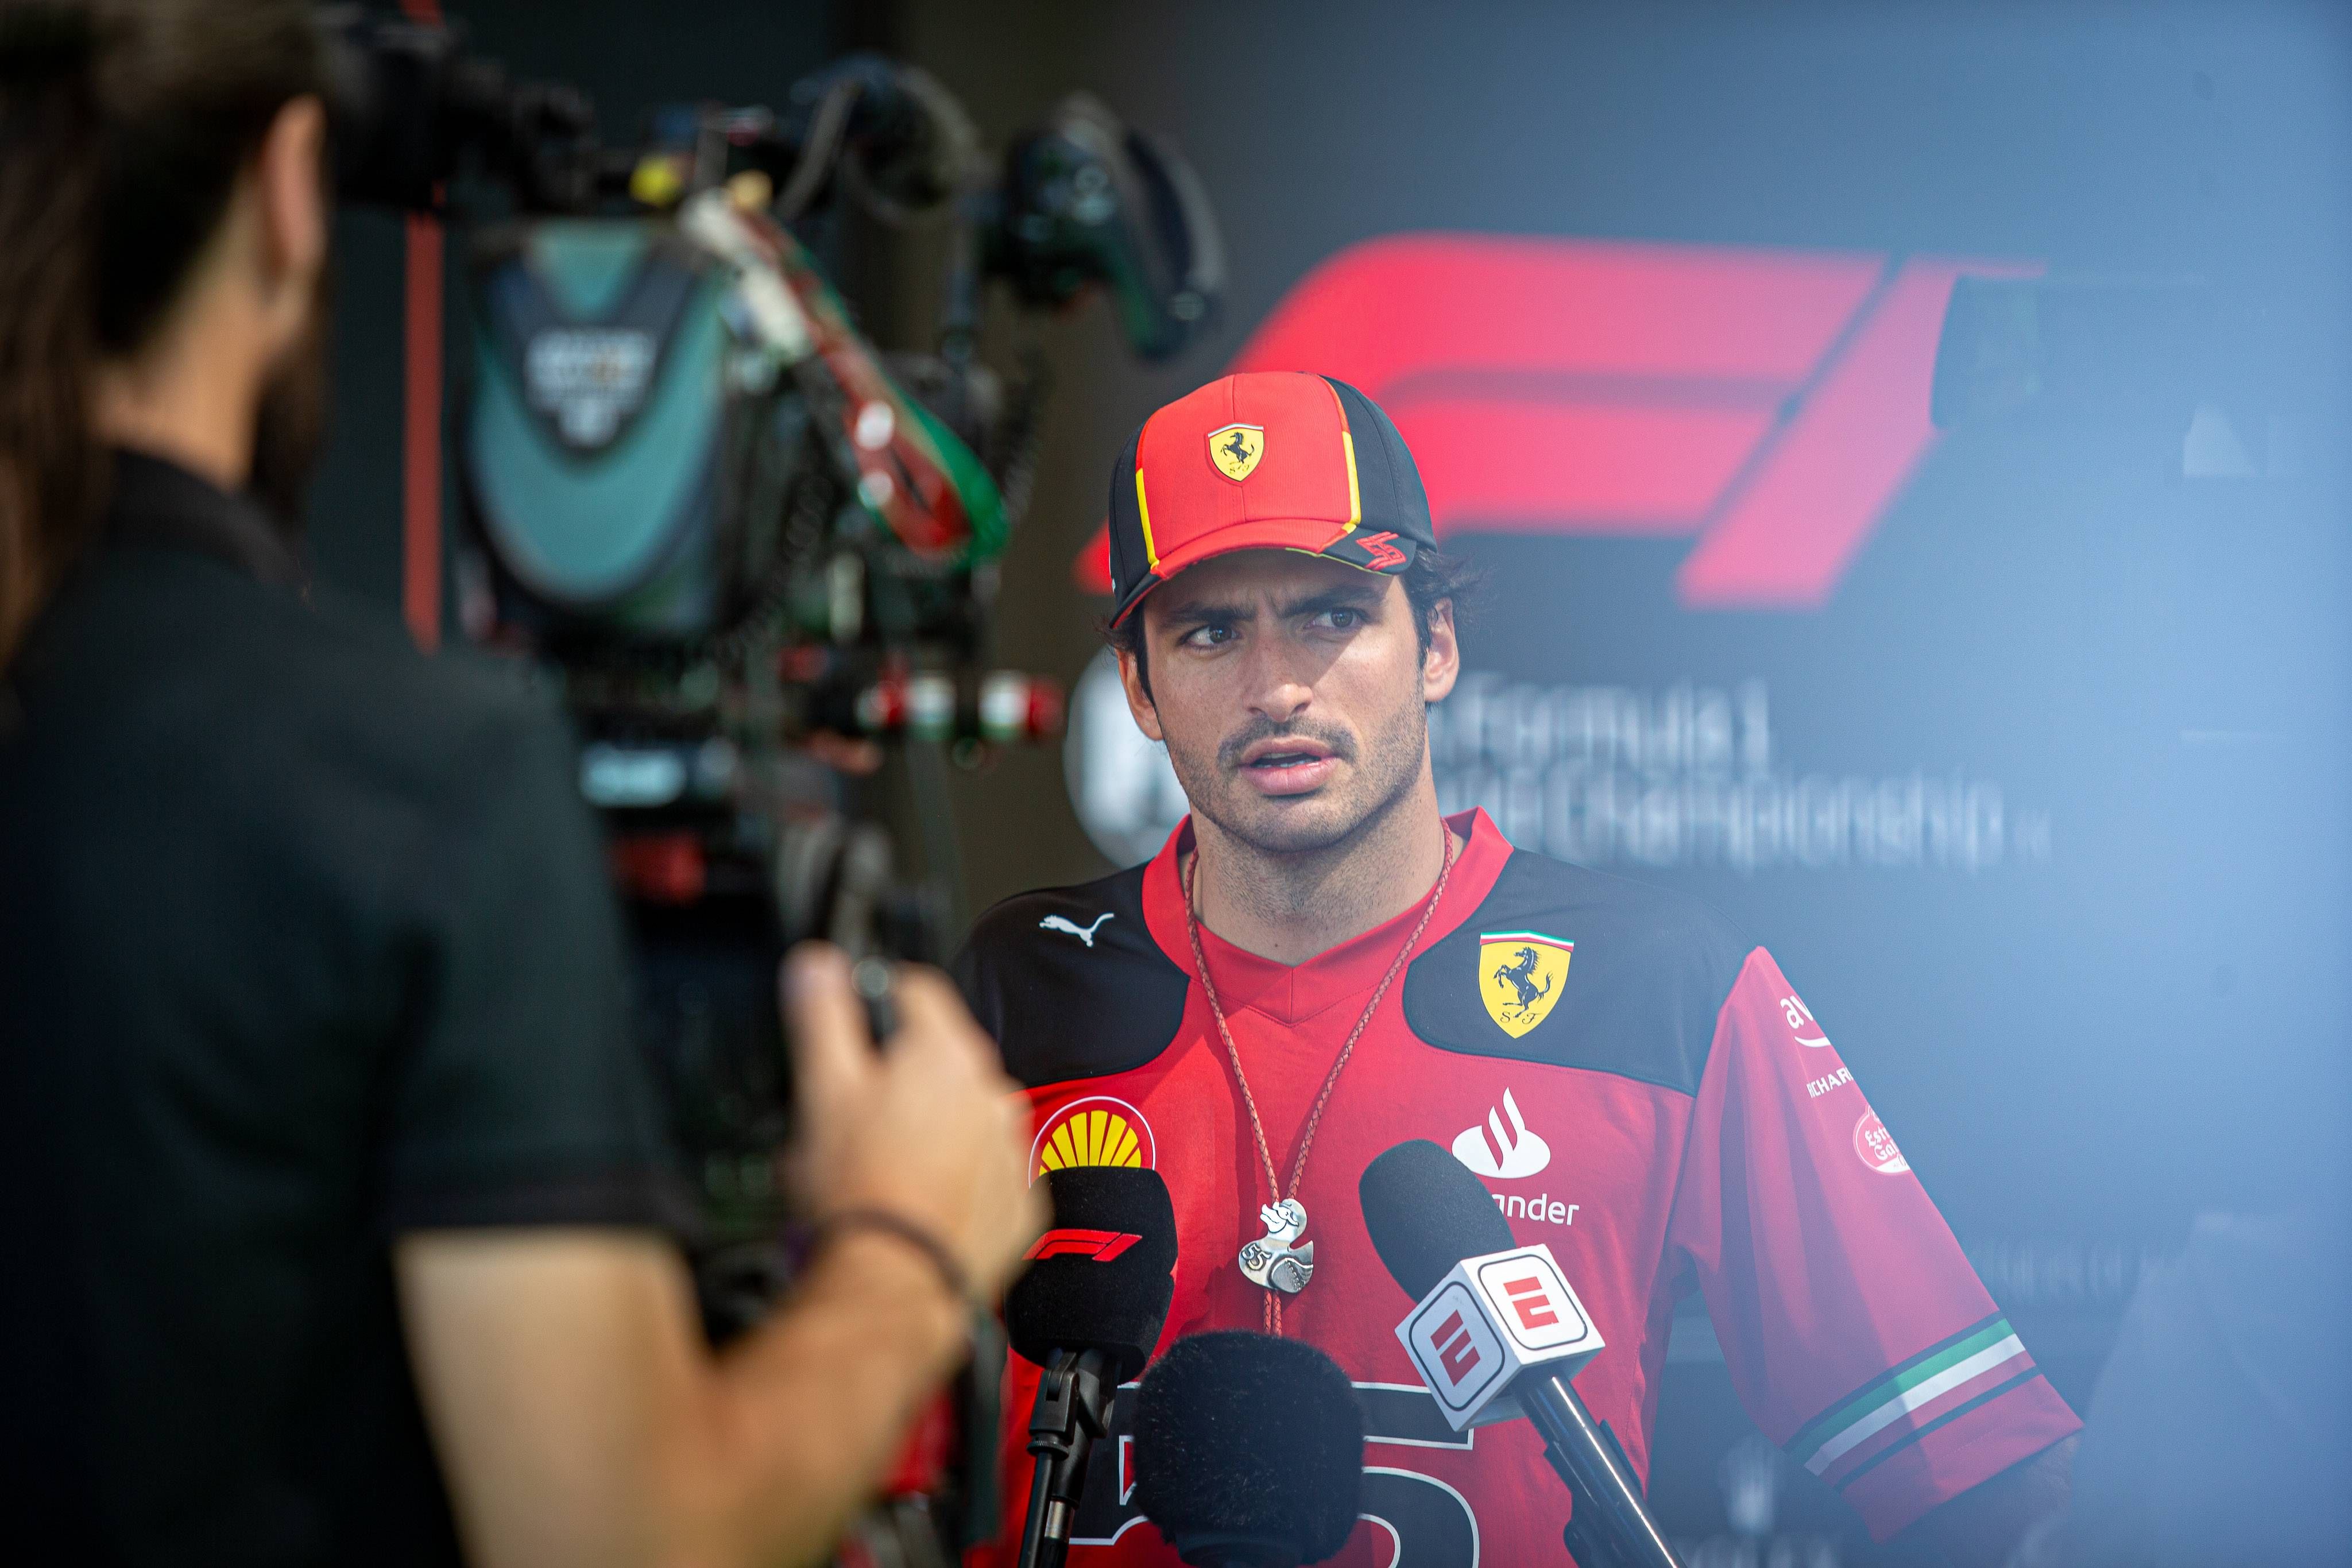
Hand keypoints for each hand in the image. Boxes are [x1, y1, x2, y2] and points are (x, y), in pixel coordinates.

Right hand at [782, 944, 1043, 1304]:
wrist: (896, 1281)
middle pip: (938, 1058)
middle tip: (855, 1118)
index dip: (873, 1000)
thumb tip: (819, 964)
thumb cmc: (860, 1192)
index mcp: (946, 1053)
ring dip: (932, 1128)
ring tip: (885, 1167)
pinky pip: (986, 1172)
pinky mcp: (1020, 1203)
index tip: (852, 1026)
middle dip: (899, 1077)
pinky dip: (958, 1179)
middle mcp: (992, 1093)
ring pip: (964, 1116)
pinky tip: (919, 1198)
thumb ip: (822, 1013)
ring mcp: (1012, 1149)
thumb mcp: (821, 1088)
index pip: (913, 988)